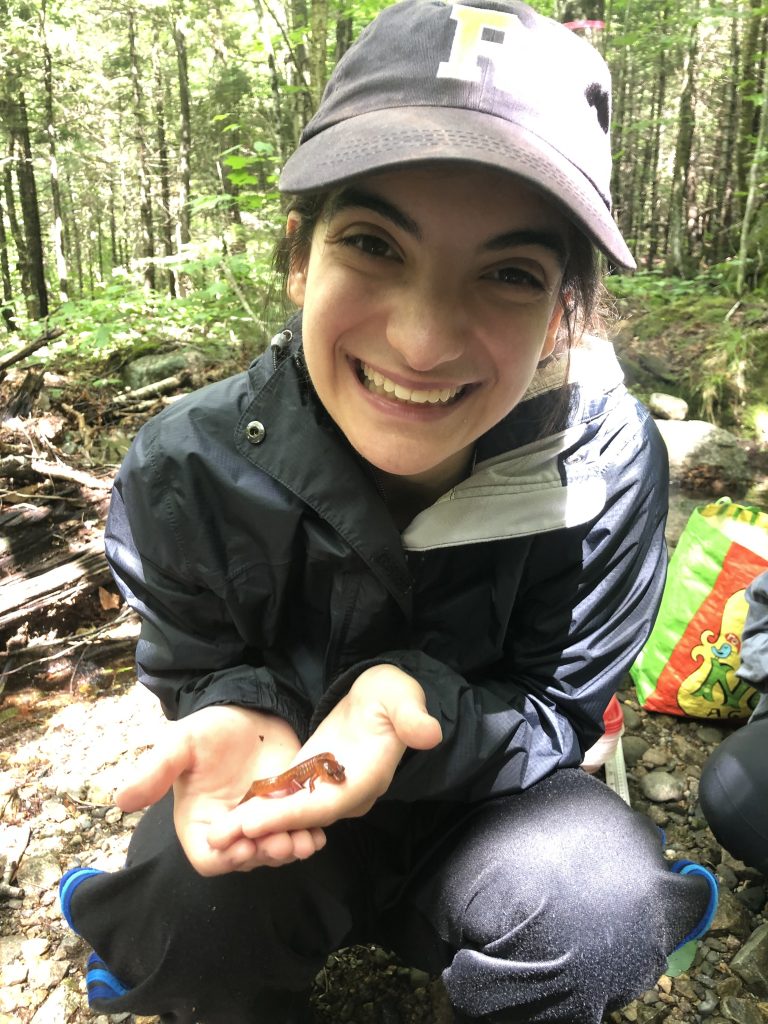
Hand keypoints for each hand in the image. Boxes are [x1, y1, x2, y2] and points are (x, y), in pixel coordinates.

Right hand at [116, 706, 326, 875]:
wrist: (253, 710)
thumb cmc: (211, 728)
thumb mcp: (181, 743)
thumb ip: (155, 771)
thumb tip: (120, 801)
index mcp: (200, 821)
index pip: (208, 858)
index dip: (224, 857)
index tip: (243, 845)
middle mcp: (230, 829)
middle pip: (246, 860)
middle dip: (264, 855)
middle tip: (283, 842)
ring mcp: (261, 822)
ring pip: (273, 852)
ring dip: (289, 850)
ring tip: (304, 840)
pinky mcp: (287, 811)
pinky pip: (297, 834)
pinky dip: (307, 838)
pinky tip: (317, 833)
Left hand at [207, 665, 441, 860]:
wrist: (382, 694)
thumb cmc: (392, 693)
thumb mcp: (402, 696)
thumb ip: (411, 716)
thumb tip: (428, 732)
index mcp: (368, 777)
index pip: (327, 804)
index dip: (291, 814)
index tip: (254, 821)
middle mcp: (347, 793)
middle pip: (303, 817)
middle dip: (264, 828)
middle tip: (222, 836)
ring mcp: (328, 789)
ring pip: (291, 815)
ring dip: (257, 825)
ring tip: (218, 832)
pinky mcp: (312, 779)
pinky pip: (285, 800)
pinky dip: (260, 808)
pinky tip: (230, 814)